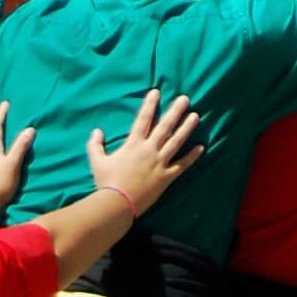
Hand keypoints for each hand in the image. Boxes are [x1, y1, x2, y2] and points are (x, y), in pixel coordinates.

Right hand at [88, 88, 202, 214]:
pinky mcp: (166, 177)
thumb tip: (97, 130)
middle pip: (165, 126)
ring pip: (176, 142)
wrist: (117, 204)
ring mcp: (159, 163)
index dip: (150, 105)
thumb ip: (95, 145)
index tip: (157, 92)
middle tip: (185, 99)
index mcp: (133, 144)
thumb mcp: (96, 161)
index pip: (143, 119)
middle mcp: (149, 150)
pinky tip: (201, 148)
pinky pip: (182, 165)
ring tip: (195, 116)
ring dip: (186, 128)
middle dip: (175, 111)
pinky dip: (192, 157)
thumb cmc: (106, 182)